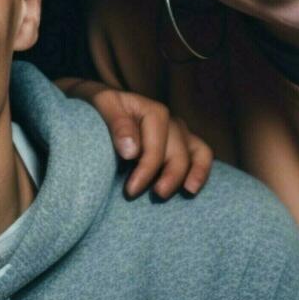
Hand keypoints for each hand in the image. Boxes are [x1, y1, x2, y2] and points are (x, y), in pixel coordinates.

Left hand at [55, 77, 213, 199]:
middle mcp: (170, 121)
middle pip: (178, 152)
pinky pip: (202, 154)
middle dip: (167, 178)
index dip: (146, 169)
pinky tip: (191, 190)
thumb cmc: (96, 105)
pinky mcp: (183, 143)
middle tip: (150, 196)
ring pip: (196, 153)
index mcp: (152, 110)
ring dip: (188, 176)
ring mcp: (178, 132)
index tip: (130, 190)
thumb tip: (132, 152)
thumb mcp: (100, 103)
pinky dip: (202, 171)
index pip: (156, 145)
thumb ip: (116, 123)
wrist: (96, 105)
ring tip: (175, 194)